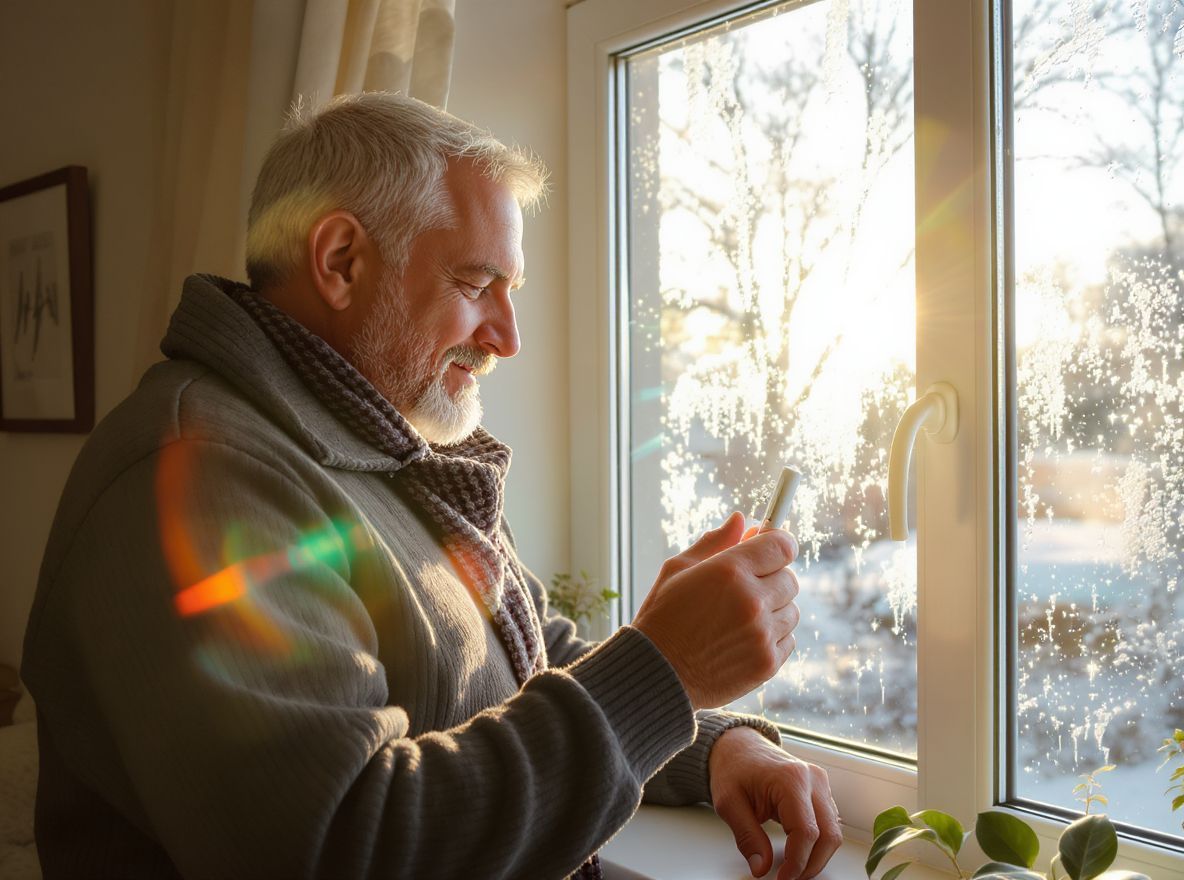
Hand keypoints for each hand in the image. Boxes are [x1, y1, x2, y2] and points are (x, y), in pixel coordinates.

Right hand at [632, 512, 799, 708]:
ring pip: (792, 610)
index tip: (770, 549)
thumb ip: (715, 541)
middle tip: (745, 588)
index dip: (779, 544)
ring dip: (773, 610)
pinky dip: (772, 637)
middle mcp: (752, 600)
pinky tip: (743, 639)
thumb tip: (742, 519)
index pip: (782, 545)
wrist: (656, 674)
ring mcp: (762, 634)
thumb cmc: (663, 617)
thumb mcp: (678, 569)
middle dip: (771, 578)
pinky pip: (789, 639)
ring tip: (740, 618)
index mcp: (729, 571)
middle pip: (790, 578)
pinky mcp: (768, 663)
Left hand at [709, 726, 841, 879]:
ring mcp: (820, 783)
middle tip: (789, 878)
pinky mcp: (820, 790)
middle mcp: (812, 779)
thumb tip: (761, 868)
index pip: (806, 832)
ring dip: (817, 855)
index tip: (782, 878)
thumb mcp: (729, 804)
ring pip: (833, 831)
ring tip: (793, 868)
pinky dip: (818, 842)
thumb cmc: (732, 768)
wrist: (737, 746)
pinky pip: (829, 823)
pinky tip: (799, 851)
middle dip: (811, 864)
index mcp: (791, 780)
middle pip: (829, 835)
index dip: (797, 862)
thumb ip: (747, 837)